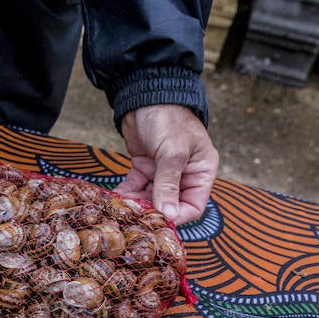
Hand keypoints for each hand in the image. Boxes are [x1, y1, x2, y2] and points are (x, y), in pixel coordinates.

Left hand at [117, 105, 219, 225]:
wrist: (144, 95)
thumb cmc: (168, 118)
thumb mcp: (172, 152)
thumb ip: (169, 184)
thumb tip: (168, 215)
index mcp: (202, 170)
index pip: (194, 205)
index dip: (178, 216)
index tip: (161, 222)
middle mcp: (185, 174)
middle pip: (171, 204)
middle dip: (154, 211)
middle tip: (137, 216)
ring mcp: (163, 171)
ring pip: (151, 198)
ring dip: (138, 204)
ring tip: (124, 207)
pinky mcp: (145, 167)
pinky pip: (136, 187)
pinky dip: (127, 193)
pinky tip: (116, 198)